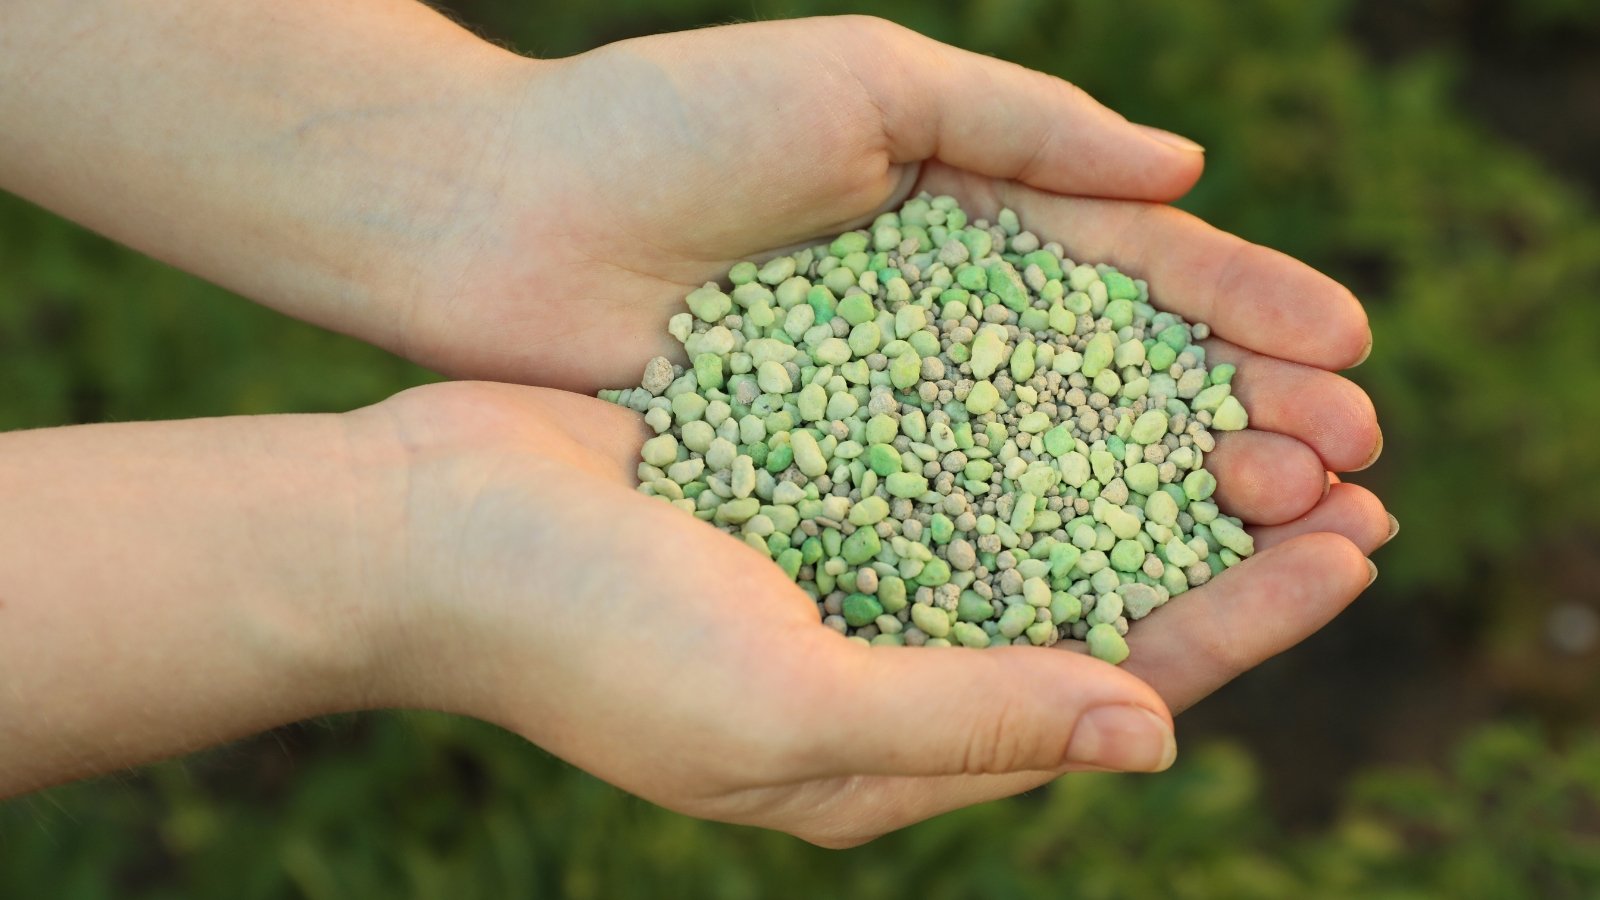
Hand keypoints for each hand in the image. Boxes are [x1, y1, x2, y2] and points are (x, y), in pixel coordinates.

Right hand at [356, 381, 1390, 847]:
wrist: (425, 523)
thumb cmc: (586, 637)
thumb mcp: (786, 710)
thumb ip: (967, 722)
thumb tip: (1151, 731)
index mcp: (888, 748)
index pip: (1107, 692)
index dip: (1240, 627)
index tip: (1351, 552)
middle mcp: (884, 655)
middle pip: (1095, 596)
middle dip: (1221, 541)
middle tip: (1351, 467)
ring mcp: (847, 554)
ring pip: (1039, 508)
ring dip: (1147, 456)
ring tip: (1260, 397)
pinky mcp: (812, 464)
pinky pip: (954, 434)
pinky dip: (1039, 398)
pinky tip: (1111, 342)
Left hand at [398, 16, 1382, 521]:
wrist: (491, 219)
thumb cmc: (667, 127)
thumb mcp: (865, 84)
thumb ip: (1024, 124)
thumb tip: (1183, 167)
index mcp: (962, 218)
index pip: (1132, 273)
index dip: (1241, 312)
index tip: (1347, 354)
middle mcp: (939, 326)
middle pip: (1116, 380)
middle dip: (1237, 416)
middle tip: (1350, 468)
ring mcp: (884, 414)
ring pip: (1054, 462)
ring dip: (1171, 493)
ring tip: (1286, 523)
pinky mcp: (821, 484)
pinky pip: (948, 523)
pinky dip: (1042, 548)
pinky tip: (1133, 579)